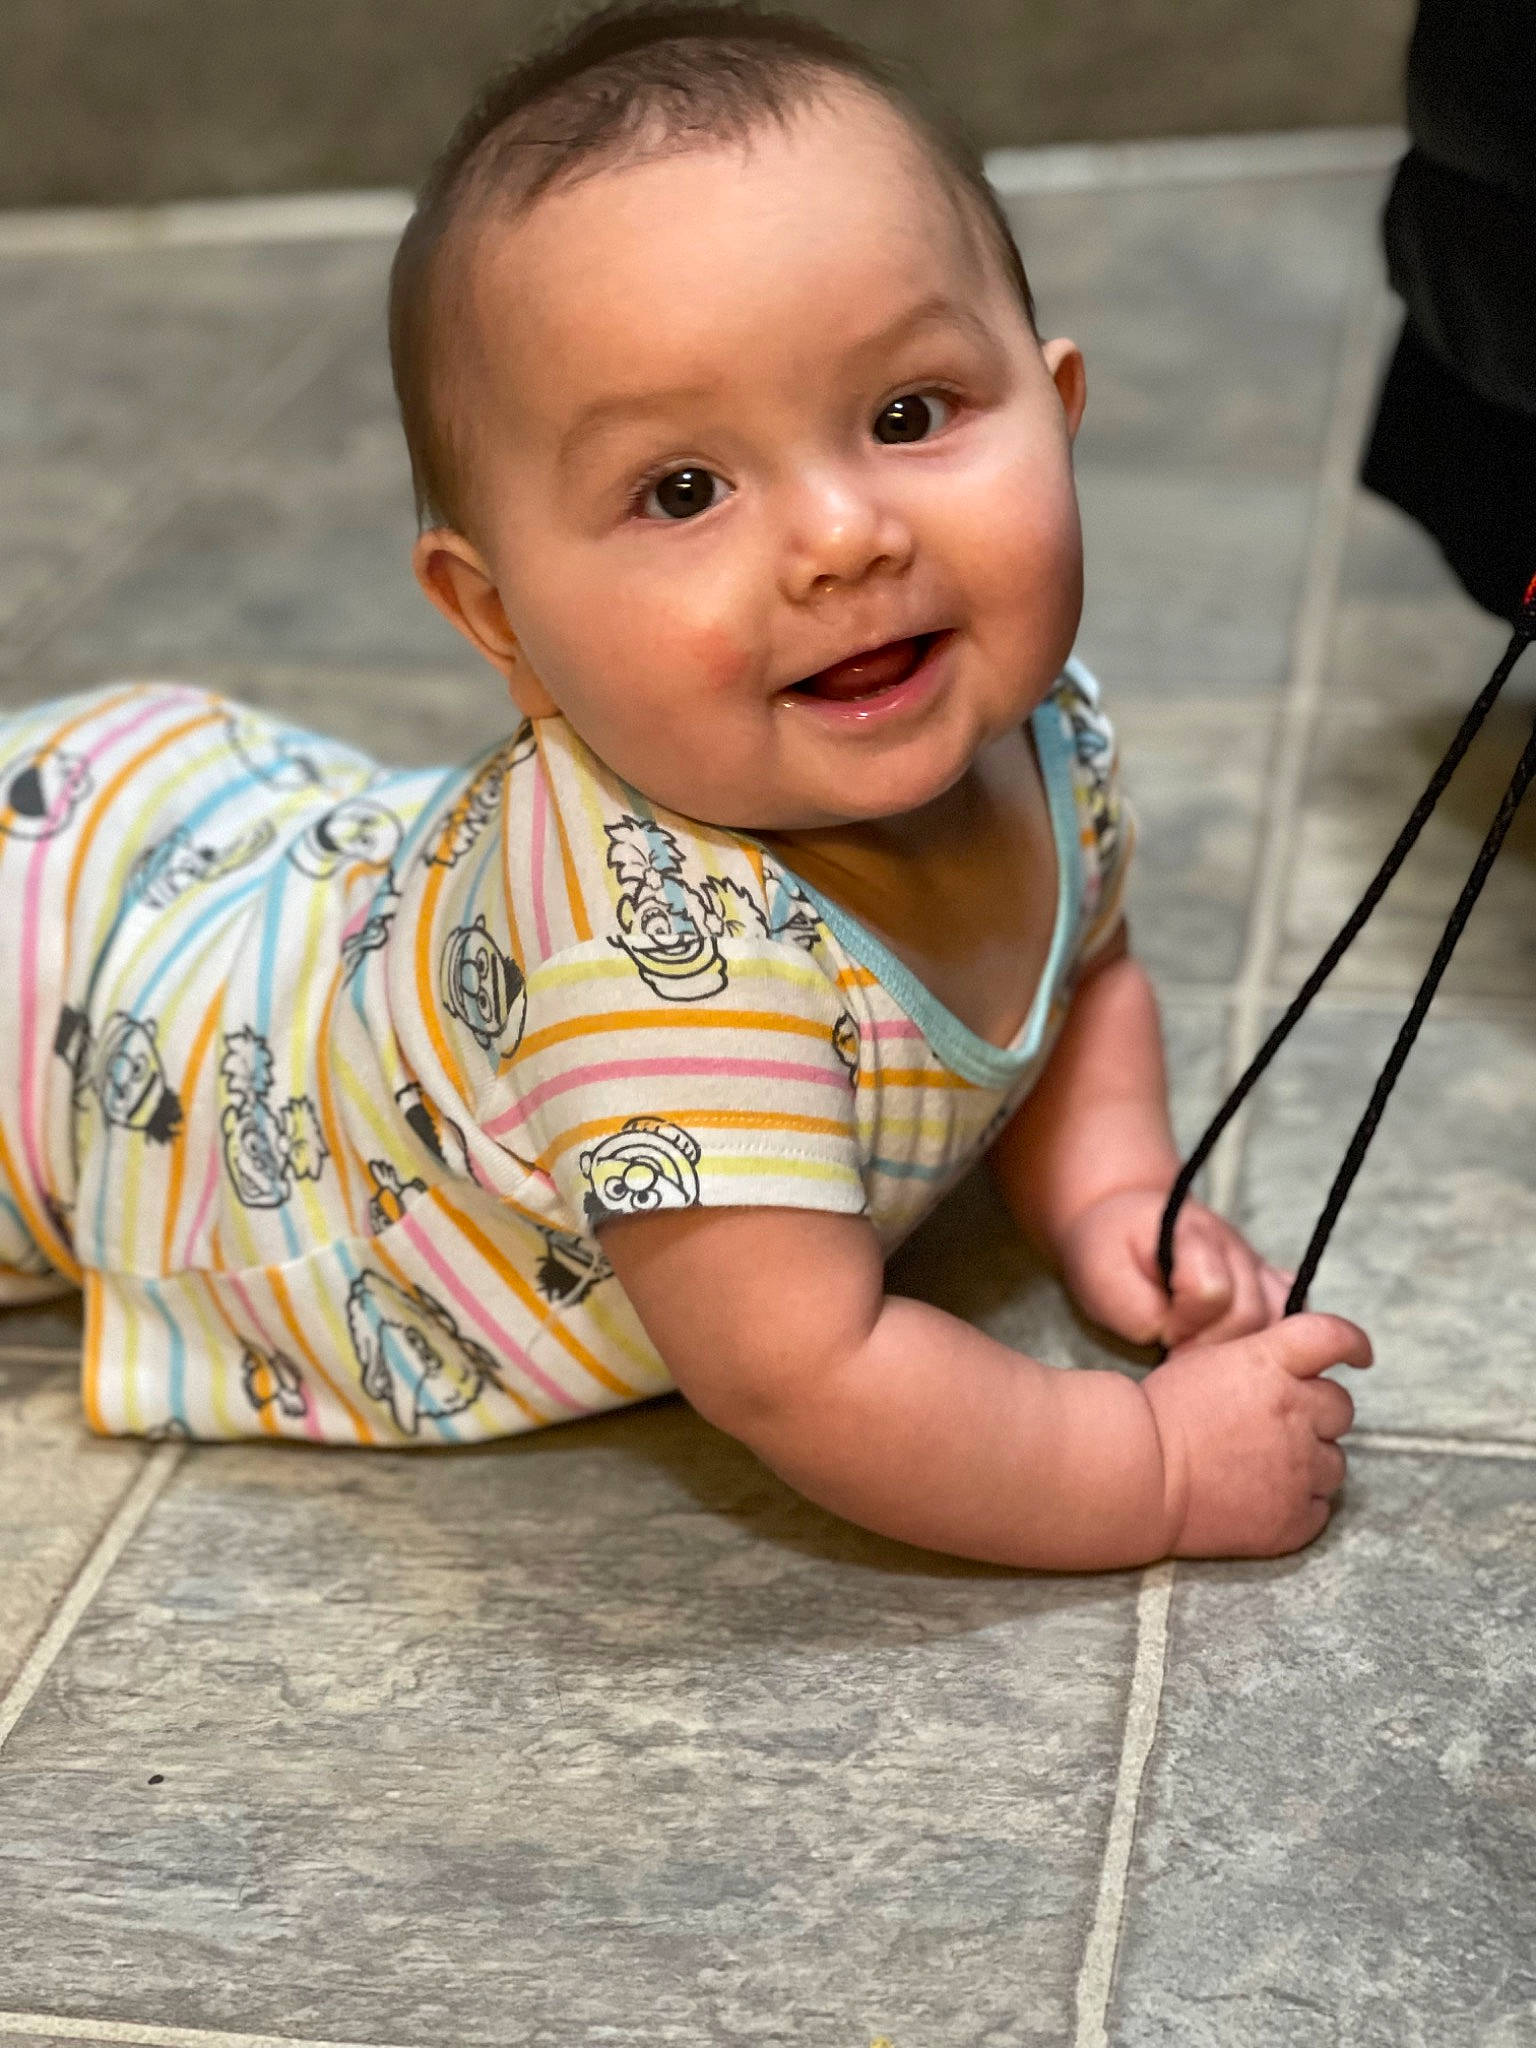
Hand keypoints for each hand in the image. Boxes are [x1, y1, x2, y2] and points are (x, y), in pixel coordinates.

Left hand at [1056, 1186, 1290, 1350]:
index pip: (1212, 1292)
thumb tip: (1172, 1337)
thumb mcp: (1101, 1276)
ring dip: (1240, 1348)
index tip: (1162, 1334)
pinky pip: (1292, 1312)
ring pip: (1278, 1320)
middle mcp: (1233, 1246)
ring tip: (1203, 1351)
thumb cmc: (1111, 1251)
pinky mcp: (1267, 1279)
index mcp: (1190, 1236)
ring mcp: (1255, 1263)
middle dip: (1212, 1346)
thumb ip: (1134, 1311)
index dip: (1186, 1324)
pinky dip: (1272, 1336)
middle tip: (1179, 1354)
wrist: (1128, 1222)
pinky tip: (1240, 1346)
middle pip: (1250, 1315)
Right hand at [1142, 1312, 1371, 1557]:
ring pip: (1335, 1463)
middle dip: (1317, 1413)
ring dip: (1310, 1461)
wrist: (1137, 1475)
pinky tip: (1262, 1499)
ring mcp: (1298, 1469)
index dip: (1353, 1344)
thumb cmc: (1160, 1415)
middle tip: (1278, 1425)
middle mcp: (1294, 1411)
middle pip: (1341, 1408)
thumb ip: (1258, 1361)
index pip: (1333, 1339)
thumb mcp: (1207, 1363)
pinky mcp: (1292, 1518)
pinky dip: (1298, 1504)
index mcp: (1270, 1365)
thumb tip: (1290, 1370)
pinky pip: (1319, 1509)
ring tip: (1263, 1467)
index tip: (1360, 1357)